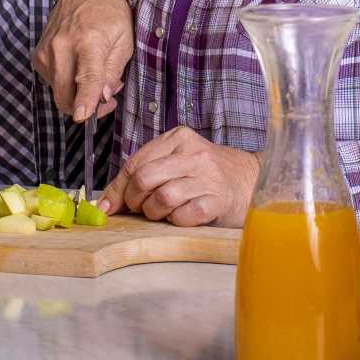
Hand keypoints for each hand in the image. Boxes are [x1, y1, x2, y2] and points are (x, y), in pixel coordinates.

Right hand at [31, 0, 132, 121]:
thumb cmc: (110, 14)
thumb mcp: (125, 40)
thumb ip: (113, 71)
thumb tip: (103, 97)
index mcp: (89, 41)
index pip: (86, 77)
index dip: (85, 100)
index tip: (83, 117)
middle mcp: (62, 46)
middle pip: (65, 95)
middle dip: (85, 108)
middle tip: (105, 100)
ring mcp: (46, 51)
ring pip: (58, 92)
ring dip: (76, 95)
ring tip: (94, 76)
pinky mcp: (38, 55)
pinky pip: (51, 82)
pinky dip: (66, 83)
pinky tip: (78, 69)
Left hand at [100, 127, 258, 226]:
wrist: (252, 181)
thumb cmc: (208, 173)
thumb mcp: (177, 162)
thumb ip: (145, 174)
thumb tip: (108, 202)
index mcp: (178, 138)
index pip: (136, 163)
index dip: (118, 188)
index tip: (108, 206)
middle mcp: (193, 154)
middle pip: (144, 178)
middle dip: (134, 200)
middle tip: (139, 208)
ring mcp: (207, 177)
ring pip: (162, 198)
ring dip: (155, 213)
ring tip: (164, 212)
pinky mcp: (218, 201)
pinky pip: (183, 216)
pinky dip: (177, 221)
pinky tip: (183, 217)